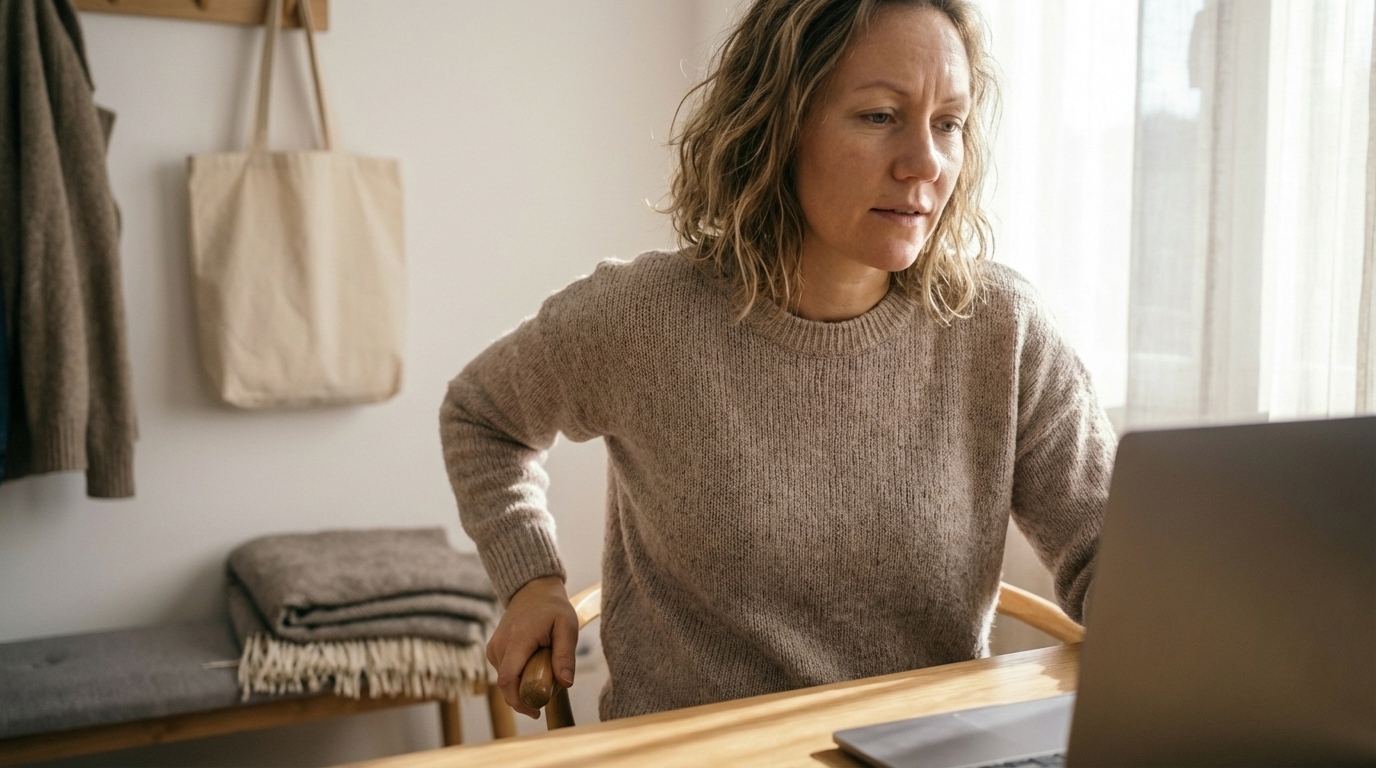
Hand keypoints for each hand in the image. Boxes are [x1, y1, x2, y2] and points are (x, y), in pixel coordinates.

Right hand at [486, 575, 577, 717]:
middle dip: (525, 697)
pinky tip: (534, 665)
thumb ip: (565, 655)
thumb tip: (565, 683)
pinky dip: (519, 676)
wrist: (533, 591)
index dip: (519, 701)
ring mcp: (494, 648)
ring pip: (506, 680)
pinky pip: (505, 673)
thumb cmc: (553, 608)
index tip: (536, 711)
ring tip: (544, 669)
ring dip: (523, 685)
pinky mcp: (493, 651)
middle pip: (506, 685)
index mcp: (517, 639)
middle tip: (547, 694)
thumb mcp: (567, 627)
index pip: (508, 679)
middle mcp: (500, 645)